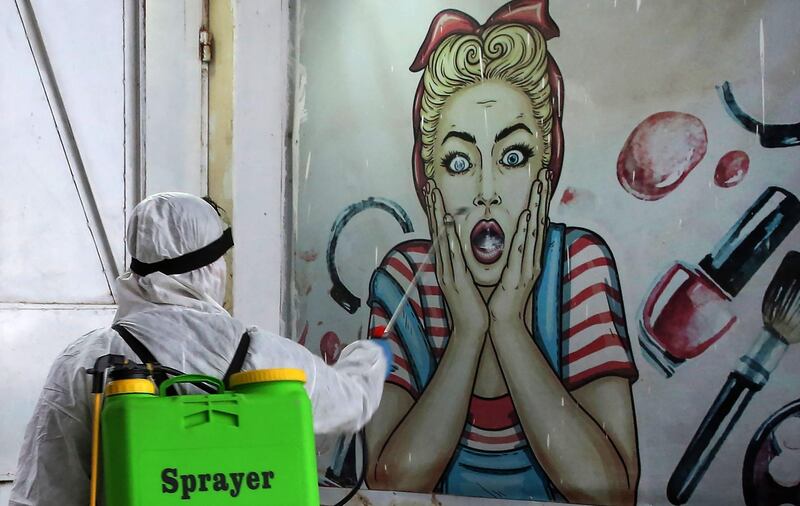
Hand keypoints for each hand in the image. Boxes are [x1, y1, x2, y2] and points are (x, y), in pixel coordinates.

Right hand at [425, 181, 488, 339]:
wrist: (471, 330)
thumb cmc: (472, 306)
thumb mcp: (467, 280)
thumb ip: (463, 264)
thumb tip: (465, 249)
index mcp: (448, 266)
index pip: (440, 235)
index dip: (437, 213)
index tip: (436, 195)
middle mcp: (444, 266)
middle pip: (436, 232)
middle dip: (433, 209)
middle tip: (430, 187)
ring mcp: (448, 273)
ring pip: (441, 239)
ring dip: (438, 216)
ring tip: (435, 197)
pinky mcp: (457, 280)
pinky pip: (452, 255)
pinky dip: (448, 239)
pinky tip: (447, 224)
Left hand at [488, 168, 551, 326]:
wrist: (504, 322)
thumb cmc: (504, 297)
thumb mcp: (511, 270)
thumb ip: (514, 253)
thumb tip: (513, 237)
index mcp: (530, 257)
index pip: (537, 224)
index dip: (540, 201)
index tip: (541, 181)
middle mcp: (533, 259)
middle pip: (541, 222)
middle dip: (543, 197)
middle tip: (546, 174)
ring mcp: (528, 266)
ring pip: (534, 231)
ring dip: (537, 207)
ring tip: (540, 187)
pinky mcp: (519, 275)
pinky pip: (522, 250)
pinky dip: (526, 233)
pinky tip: (528, 218)